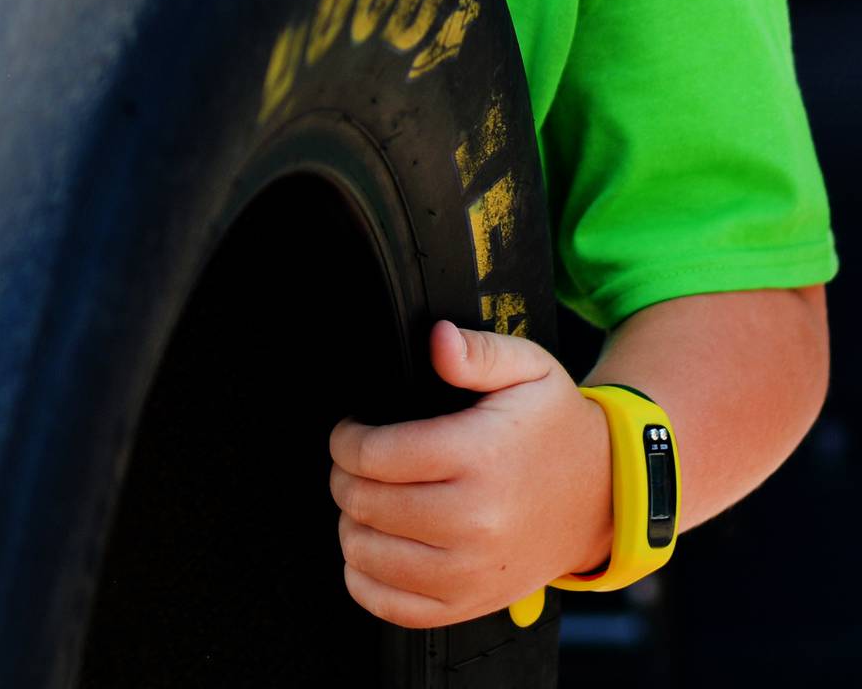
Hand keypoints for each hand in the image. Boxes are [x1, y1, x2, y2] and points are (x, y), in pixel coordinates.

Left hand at [328, 319, 611, 627]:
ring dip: (351, 523)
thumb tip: (438, 340)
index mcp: (479, 456)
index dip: (346, 438)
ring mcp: (472, 571)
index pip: (375, 455)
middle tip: (356, 461)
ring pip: (367, 555)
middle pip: (365, 504)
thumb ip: (478, 351)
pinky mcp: (470, 604)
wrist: (604, 495)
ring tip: (368, 498)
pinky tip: (375, 546)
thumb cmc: (555, 428)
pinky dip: (364, 579)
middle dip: (344, 476)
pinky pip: (391, 607)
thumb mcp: (529, 368)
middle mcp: (474, 521)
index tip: (350, 430)